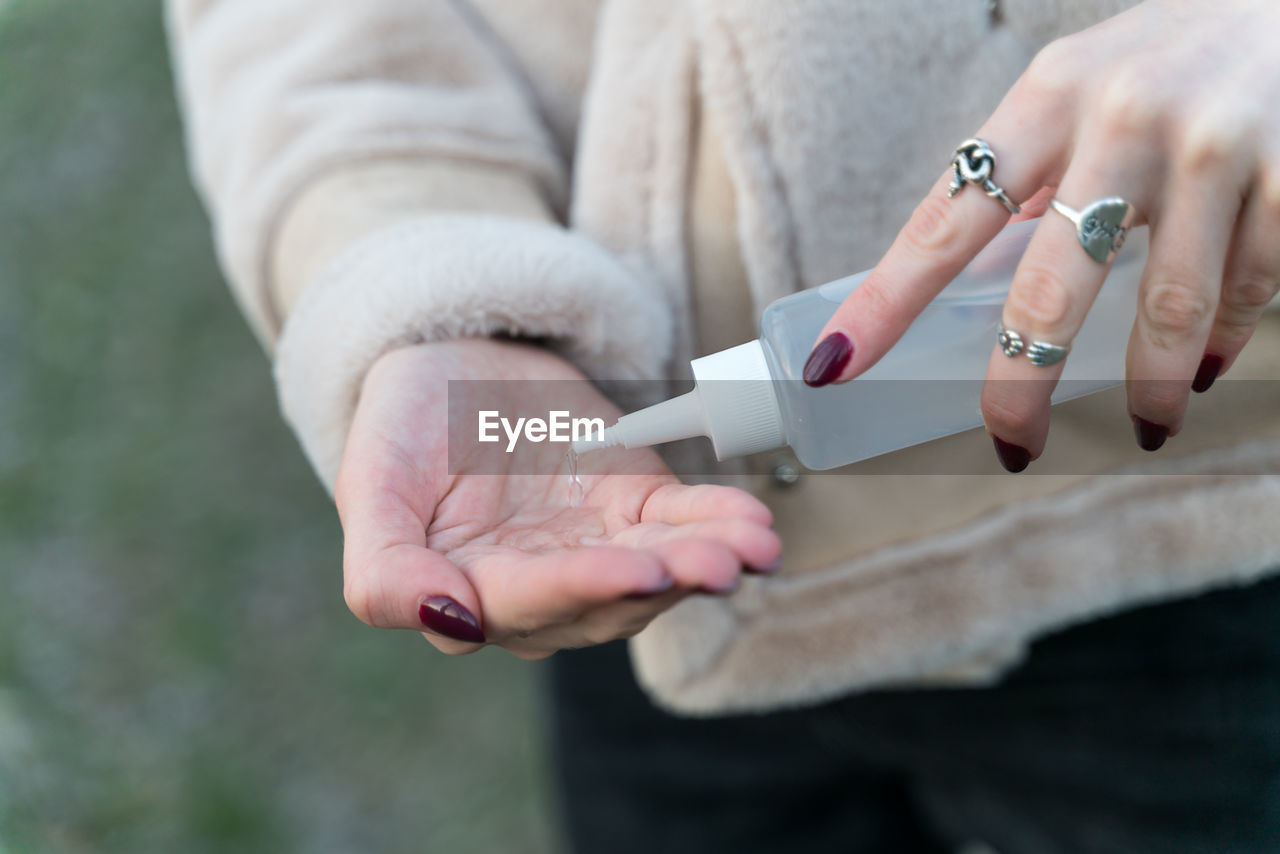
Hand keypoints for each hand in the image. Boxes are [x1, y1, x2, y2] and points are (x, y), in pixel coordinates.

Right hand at [334, 338, 780, 658]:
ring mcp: (596, 547)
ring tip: (752, 547)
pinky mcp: (636, 505)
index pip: (530, 603)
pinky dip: (720, 523)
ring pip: (657, 568)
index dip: (583, 588)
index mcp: (473, 591)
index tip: (635, 572)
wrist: (449, 358)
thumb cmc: (401, 426)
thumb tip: (454, 626)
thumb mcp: (370, 486)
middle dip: (665, 582)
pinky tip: (755, 523)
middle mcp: (544, 586)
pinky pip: (682, 521)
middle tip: (715, 566)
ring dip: (708, 561)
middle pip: (609, 599)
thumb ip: (386, 572)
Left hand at [805, 0, 1279, 469]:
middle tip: (1010, 441)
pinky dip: (1225, 340)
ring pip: (1166, 310)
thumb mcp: (1079, 90)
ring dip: (1148, 387)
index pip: (944, 219)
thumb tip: (965, 278)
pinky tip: (1208, 363)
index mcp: (1048, 96)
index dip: (885, 302)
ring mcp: (1215, 147)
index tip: (834, 366)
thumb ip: (1028, 175)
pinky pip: (1250, 290)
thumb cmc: (1169, 57)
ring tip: (1144, 424)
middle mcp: (1125, 117)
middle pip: (1049, 289)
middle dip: (1019, 385)